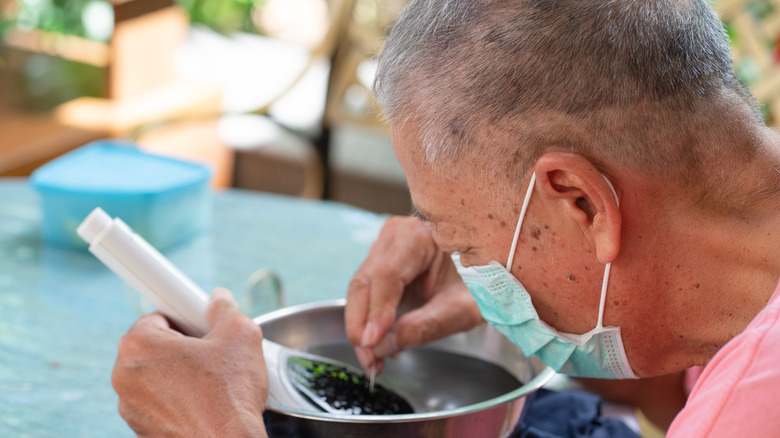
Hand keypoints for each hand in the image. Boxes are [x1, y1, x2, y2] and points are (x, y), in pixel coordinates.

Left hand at [112, 288, 267, 436]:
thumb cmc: (229, 393)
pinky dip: (176, 400)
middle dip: (181, 347)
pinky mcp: (140, 429)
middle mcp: (124, 375)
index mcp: (139, 344)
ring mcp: (130, 406)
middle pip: (153, 347)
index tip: (197, 326)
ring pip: (154, 377)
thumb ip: (224, 308)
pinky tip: (203, 402)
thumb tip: (218, 299)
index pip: (156, 316)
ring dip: (177, 374)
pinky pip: (157, 403)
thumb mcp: (239, 333)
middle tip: (210, 354)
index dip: (183, 318)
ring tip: (210, 381)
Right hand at [345, 216, 483, 373]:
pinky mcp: (381, 264)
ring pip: (360, 290)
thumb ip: (422, 327)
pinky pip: (366, 294)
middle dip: (362, 326)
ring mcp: (385, 248)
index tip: (372, 342)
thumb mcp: (459, 311)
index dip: (376, 311)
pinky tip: (376, 346)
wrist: (488, 274)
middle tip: (369, 359)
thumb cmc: (479, 285)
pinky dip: (368, 322)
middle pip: (365, 282)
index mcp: (420, 237)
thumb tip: (382, 346)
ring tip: (373, 360)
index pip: (387, 275)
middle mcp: (396, 236)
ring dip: (362, 328)